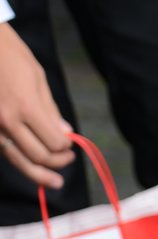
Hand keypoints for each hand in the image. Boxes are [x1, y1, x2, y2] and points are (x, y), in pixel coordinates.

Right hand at [0, 24, 74, 187]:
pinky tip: (32, 165)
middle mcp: (6, 121)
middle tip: (68, 160)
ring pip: (18, 160)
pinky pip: (4, 150)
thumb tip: (65, 133)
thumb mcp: (37, 79)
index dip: (66, 148)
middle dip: (57, 162)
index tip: (71, 144)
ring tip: (54, 182)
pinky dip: (20, 160)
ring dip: (39, 174)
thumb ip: (50, 110)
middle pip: (38, 156)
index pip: (54, 143)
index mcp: (25, 107)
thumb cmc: (11, 56)